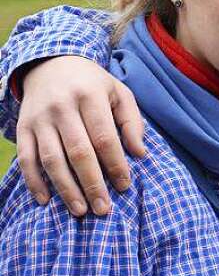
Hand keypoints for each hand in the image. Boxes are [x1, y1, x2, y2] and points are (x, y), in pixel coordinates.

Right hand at [15, 56, 146, 216]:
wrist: (51, 64)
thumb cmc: (93, 84)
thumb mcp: (119, 93)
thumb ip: (132, 122)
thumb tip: (139, 154)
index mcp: (90, 96)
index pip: (105, 137)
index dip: (115, 164)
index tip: (124, 186)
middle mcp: (63, 107)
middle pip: (79, 152)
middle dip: (92, 183)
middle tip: (103, 209)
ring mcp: (40, 118)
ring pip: (52, 159)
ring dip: (66, 188)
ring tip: (80, 210)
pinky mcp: (22, 128)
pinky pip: (26, 159)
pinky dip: (34, 182)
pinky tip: (46, 200)